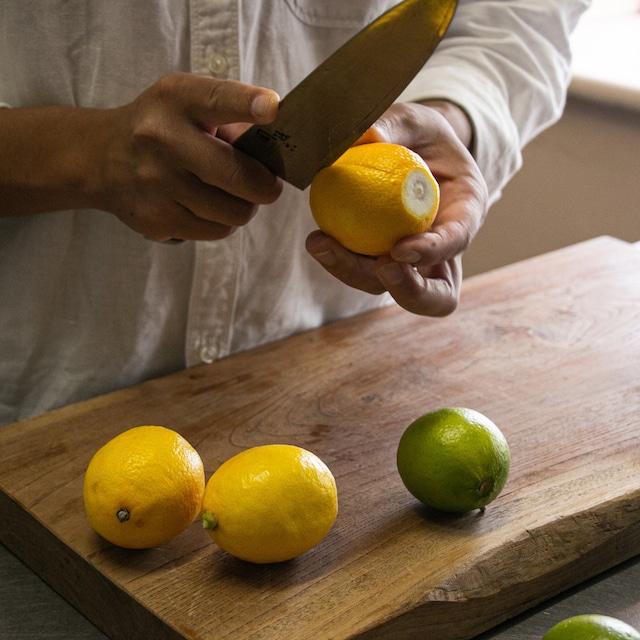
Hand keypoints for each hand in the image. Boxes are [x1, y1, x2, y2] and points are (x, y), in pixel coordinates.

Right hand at [100, 73, 282, 240]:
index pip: (217, 100)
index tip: (272, 108)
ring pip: (236, 212)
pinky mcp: (156, 219)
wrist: (101, 159)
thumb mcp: (187, 104)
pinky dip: (224, 222)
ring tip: (230, 194)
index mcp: (177, 100)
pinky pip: (217, 231)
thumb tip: (276, 152)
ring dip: (244, 206)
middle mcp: (162, 139)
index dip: (248, 104)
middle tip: (267, 184)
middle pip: (241, 176)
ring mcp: (157, 183)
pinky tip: (209, 208)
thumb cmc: (161, 128)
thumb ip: (231, 118)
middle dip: (267, 186)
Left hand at [306, 101, 487, 315]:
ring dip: (354, 273)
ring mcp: (412, 262)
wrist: (412, 151)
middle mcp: (442, 248)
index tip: (400, 250)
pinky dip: (340, 260)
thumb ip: (395, 124)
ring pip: (390, 288)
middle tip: (377, 266)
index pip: (457, 241)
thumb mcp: (415, 119)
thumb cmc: (420, 134)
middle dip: (406, 290)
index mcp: (465, 212)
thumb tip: (366, 135)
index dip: (434, 252)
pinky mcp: (381, 261)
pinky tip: (318, 239)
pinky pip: (363, 270)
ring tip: (321, 244)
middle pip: (432, 292)